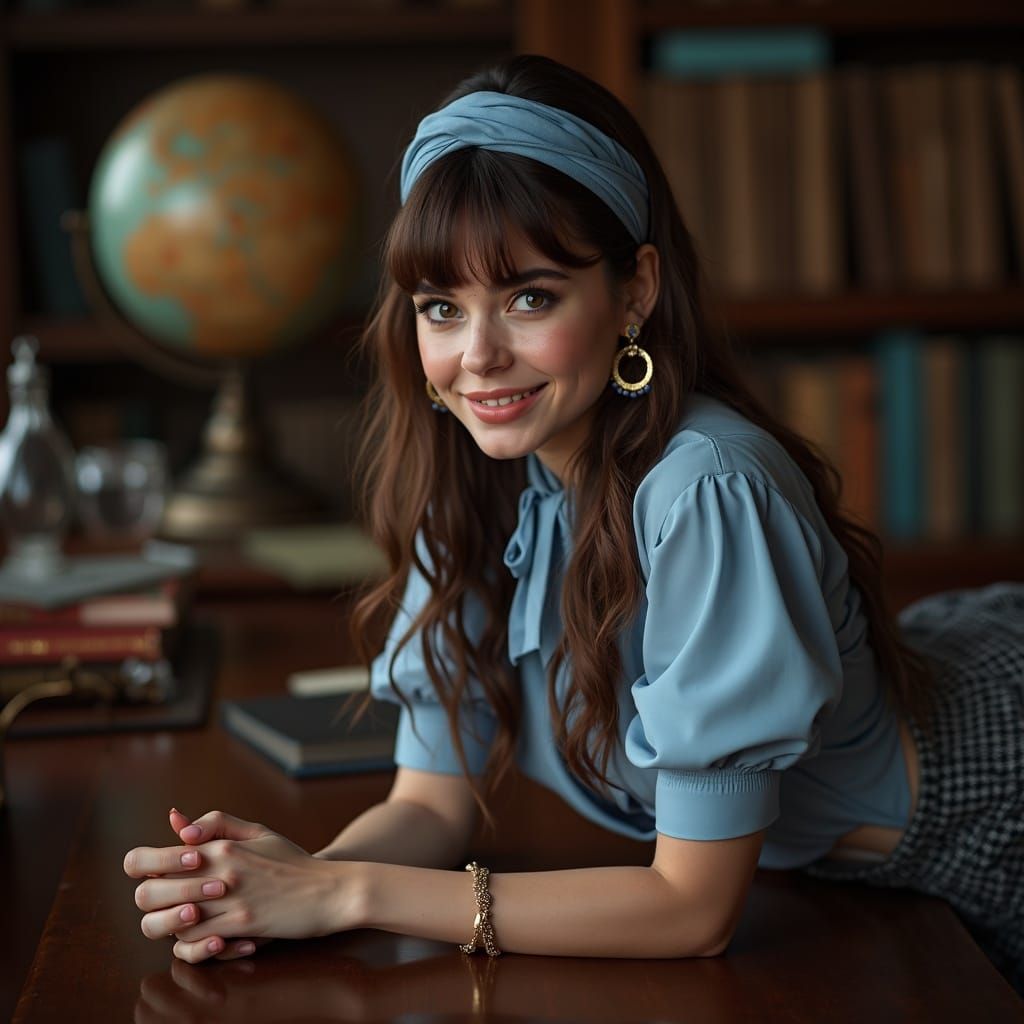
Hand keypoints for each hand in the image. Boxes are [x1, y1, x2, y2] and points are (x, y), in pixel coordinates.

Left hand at [127, 809, 355, 963]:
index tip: (159, 875)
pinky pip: (197, 943)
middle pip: (149, 893)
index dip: (143, 869)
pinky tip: (212, 936)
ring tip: (193, 921)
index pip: (152, 858)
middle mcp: (219, 871)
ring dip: (174, 926)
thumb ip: (216, 824)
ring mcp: (230, 900)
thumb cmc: (292, 861)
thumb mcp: (257, 832)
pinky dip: (196, 945)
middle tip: (171, 904)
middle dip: (151, 902)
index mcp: (219, 846)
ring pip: (169, 923)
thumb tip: (176, 820)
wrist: (329, 889)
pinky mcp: (242, 925)